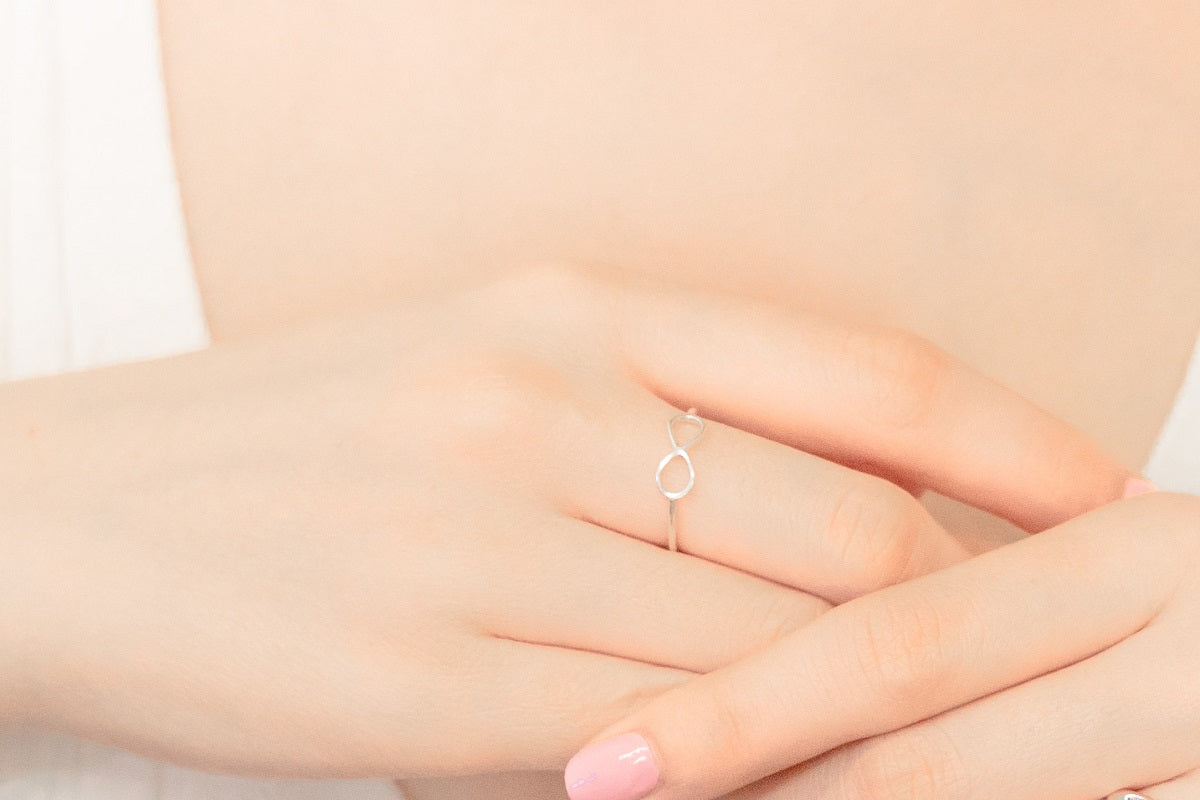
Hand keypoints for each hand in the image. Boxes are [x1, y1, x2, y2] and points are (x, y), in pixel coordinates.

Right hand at [0, 266, 1130, 777]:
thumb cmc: (295, 436)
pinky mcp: (425, 688)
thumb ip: (656, 412)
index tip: (1100, 497)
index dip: (1014, 441)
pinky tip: (751, 766)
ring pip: (773, 649)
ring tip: (884, 726)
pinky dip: (738, 765)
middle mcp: (538, 405)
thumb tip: (833, 497)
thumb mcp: (480, 362)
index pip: (861, 370)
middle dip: (940, 607)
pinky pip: (658, 743)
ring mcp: (482, 547)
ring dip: (852, 703)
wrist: (73, 514)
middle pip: (850, 531)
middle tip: (981, 648)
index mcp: (564, 304)